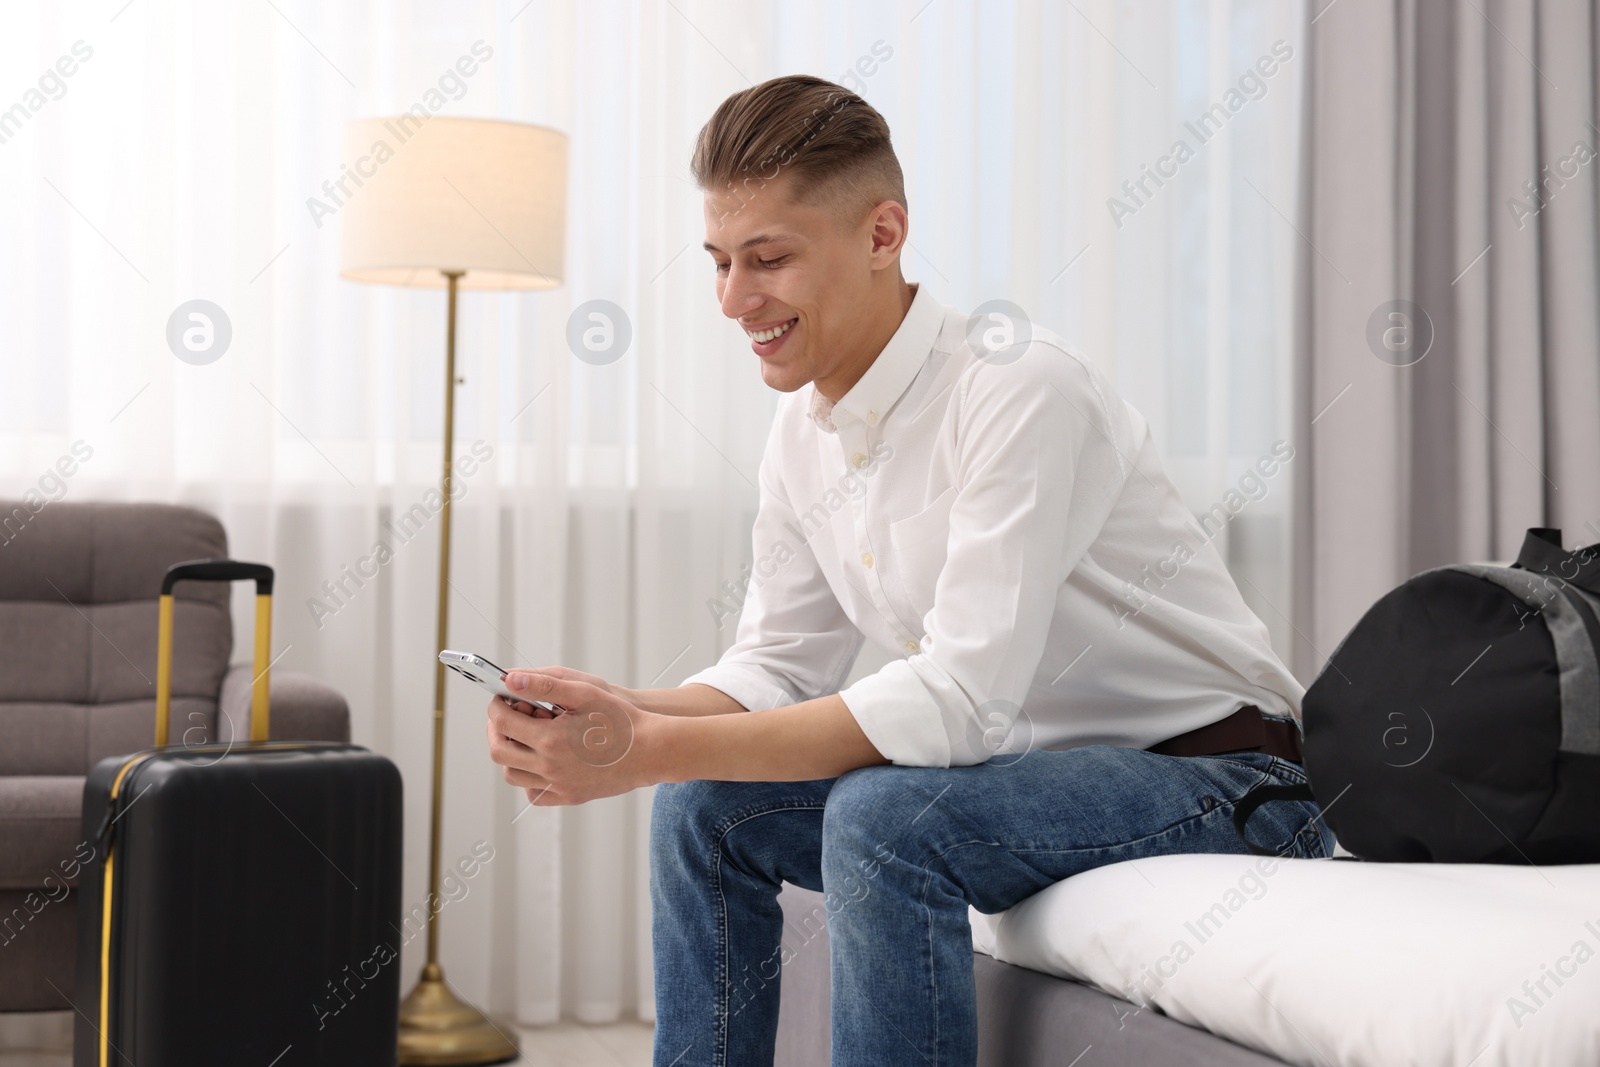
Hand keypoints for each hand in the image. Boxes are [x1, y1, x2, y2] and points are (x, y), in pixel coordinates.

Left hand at [485, 672, 660, 806]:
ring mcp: (558, 786)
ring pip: (512, 774)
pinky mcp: (569, 796)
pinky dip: (528, 776)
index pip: (502, 722)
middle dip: (496, 730)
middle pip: (500, 751)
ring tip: (525, 734)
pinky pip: (534, 793)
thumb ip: (545, 684)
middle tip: (508, 714)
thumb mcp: (585, 692)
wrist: (651, 751)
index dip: (497, 706)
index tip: (502, 697)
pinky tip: (540, 758)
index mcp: (550, 739)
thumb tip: (511, 679)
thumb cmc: (622, 719)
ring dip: (510, 752)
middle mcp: (549, 767)